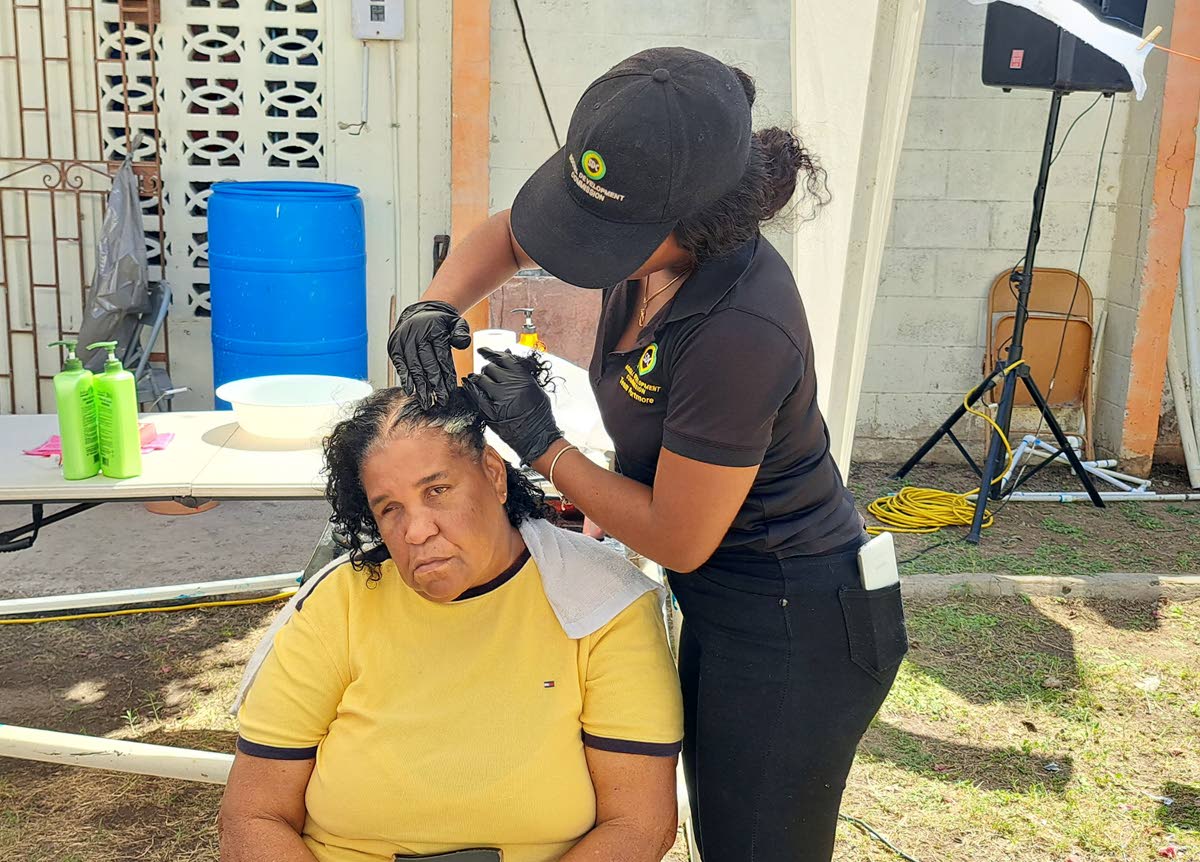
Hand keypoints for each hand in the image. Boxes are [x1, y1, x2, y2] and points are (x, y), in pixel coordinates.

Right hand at [387, 300, 471, 405]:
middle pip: (428, 364)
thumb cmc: (440, 322)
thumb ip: (461, 333)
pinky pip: (400, 365)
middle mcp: (417, 335)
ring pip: (414, 367)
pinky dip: (405, 378)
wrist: (420, 312)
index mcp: (434, 330)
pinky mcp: (395, 347)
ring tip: (427, 402)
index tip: (451, 390)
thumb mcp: (455, 322)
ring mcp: (404, 341)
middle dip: (435, 385)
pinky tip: (411, 391)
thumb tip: (462, 343)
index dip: (447, 374)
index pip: (442, 356)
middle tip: (441, 400)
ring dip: (420, 386)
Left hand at [460, 348, 562, 463]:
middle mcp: (511, 385)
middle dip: (488, 371)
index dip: (491, 353)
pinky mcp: (490, 412)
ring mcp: (499, 398)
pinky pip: (474, 395)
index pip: (502, 358)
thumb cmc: (540, 415)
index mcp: (523, 377)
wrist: (538, 438)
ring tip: (479, 382)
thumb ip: (522, 373)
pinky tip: (469, 386)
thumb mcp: (536, 389)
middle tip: (489, 376)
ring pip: (480, 379)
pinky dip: (470, 389)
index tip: (484, 351)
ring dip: (479, 379)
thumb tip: (508, 356)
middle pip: (490, 368)